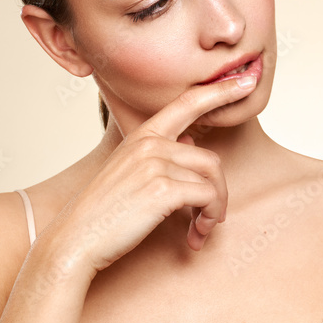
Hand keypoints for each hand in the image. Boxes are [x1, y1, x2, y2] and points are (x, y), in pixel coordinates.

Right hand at [47, 74, 257, 275]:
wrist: (74, 241)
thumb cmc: (103, 213)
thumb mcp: (129, 173)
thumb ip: (158, 154)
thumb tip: (188, 141)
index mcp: (142, 135)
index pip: (188, 102)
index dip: (221, 90)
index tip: (248, 81)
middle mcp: (149, 143)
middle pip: (210, 160)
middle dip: (217, 194)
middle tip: (208, 222)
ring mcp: (155, 163)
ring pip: (213, 180)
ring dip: (214, 210)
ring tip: (200, 231)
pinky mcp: (162, 189)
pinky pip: (208, 197)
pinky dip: (208, 219)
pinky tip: (194, 237)